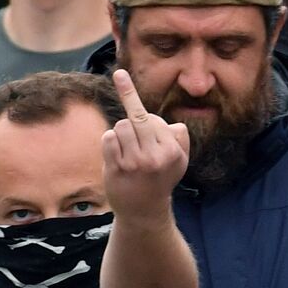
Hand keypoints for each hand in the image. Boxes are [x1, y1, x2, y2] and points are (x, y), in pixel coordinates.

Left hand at [102, 69, 189, 222]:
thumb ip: (179, 138)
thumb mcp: (180, 161)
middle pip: (135, 118)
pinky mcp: (118, 169)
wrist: (144, 213)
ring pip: (120, 127)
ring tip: (128, 154)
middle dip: (133, 127)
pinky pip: (108, 139)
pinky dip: (110, 144)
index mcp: (173, 150)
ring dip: (121, 137)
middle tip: (135, 146)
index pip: (150, 118)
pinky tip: (117, 159)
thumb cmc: (160, 180)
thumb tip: (171, 124)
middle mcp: (156, 156)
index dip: (137, 107)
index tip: (119, 74)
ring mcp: (136, 163)